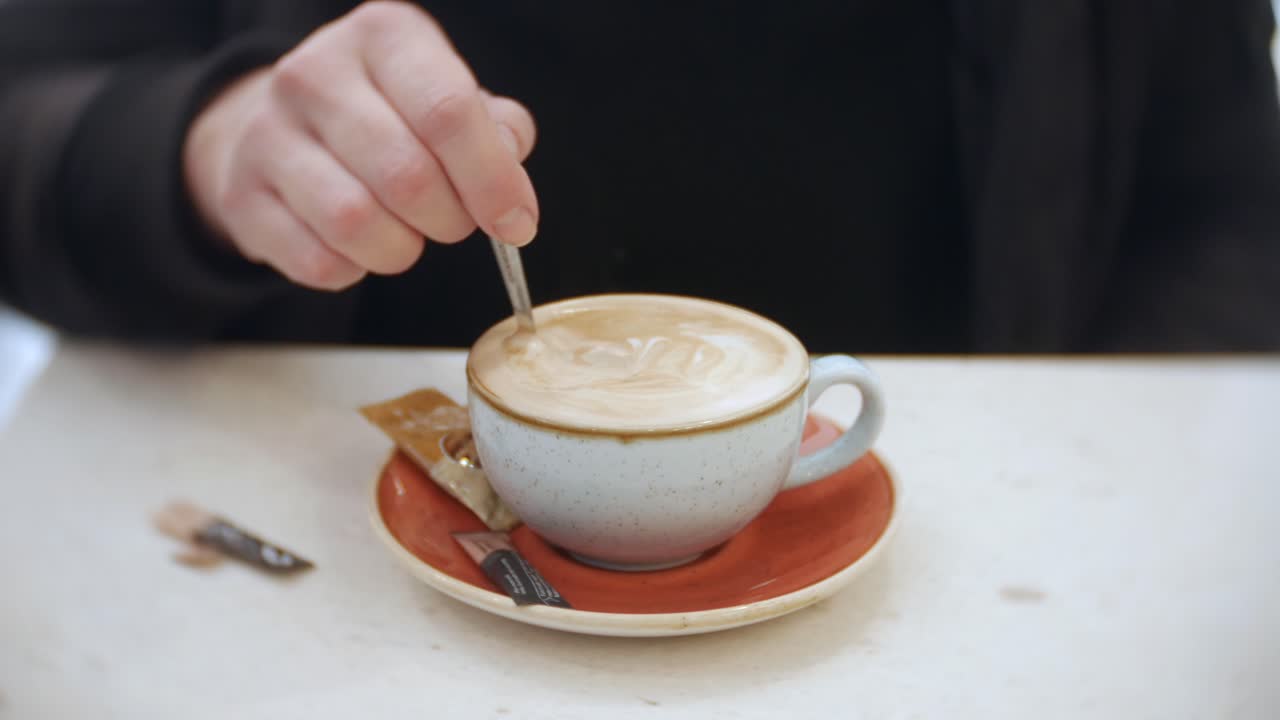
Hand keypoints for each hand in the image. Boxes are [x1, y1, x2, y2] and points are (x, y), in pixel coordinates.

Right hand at [183, 1, 537, 290]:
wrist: (282, 127)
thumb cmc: (389, 115)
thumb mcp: (447, 96)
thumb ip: (496, 131)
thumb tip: (511, 185)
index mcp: (383, 36)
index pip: (448, 112)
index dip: (492, 181)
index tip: (517, 223)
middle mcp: (315, 73)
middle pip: (408, 177)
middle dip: (450, 220)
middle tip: (454, 222)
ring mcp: (268, 133)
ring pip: (356, 223)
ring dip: (401, 249)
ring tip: (407, 233)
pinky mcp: (241, 195)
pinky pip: (318, 261)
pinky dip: (355, 269)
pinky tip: (359, 245)